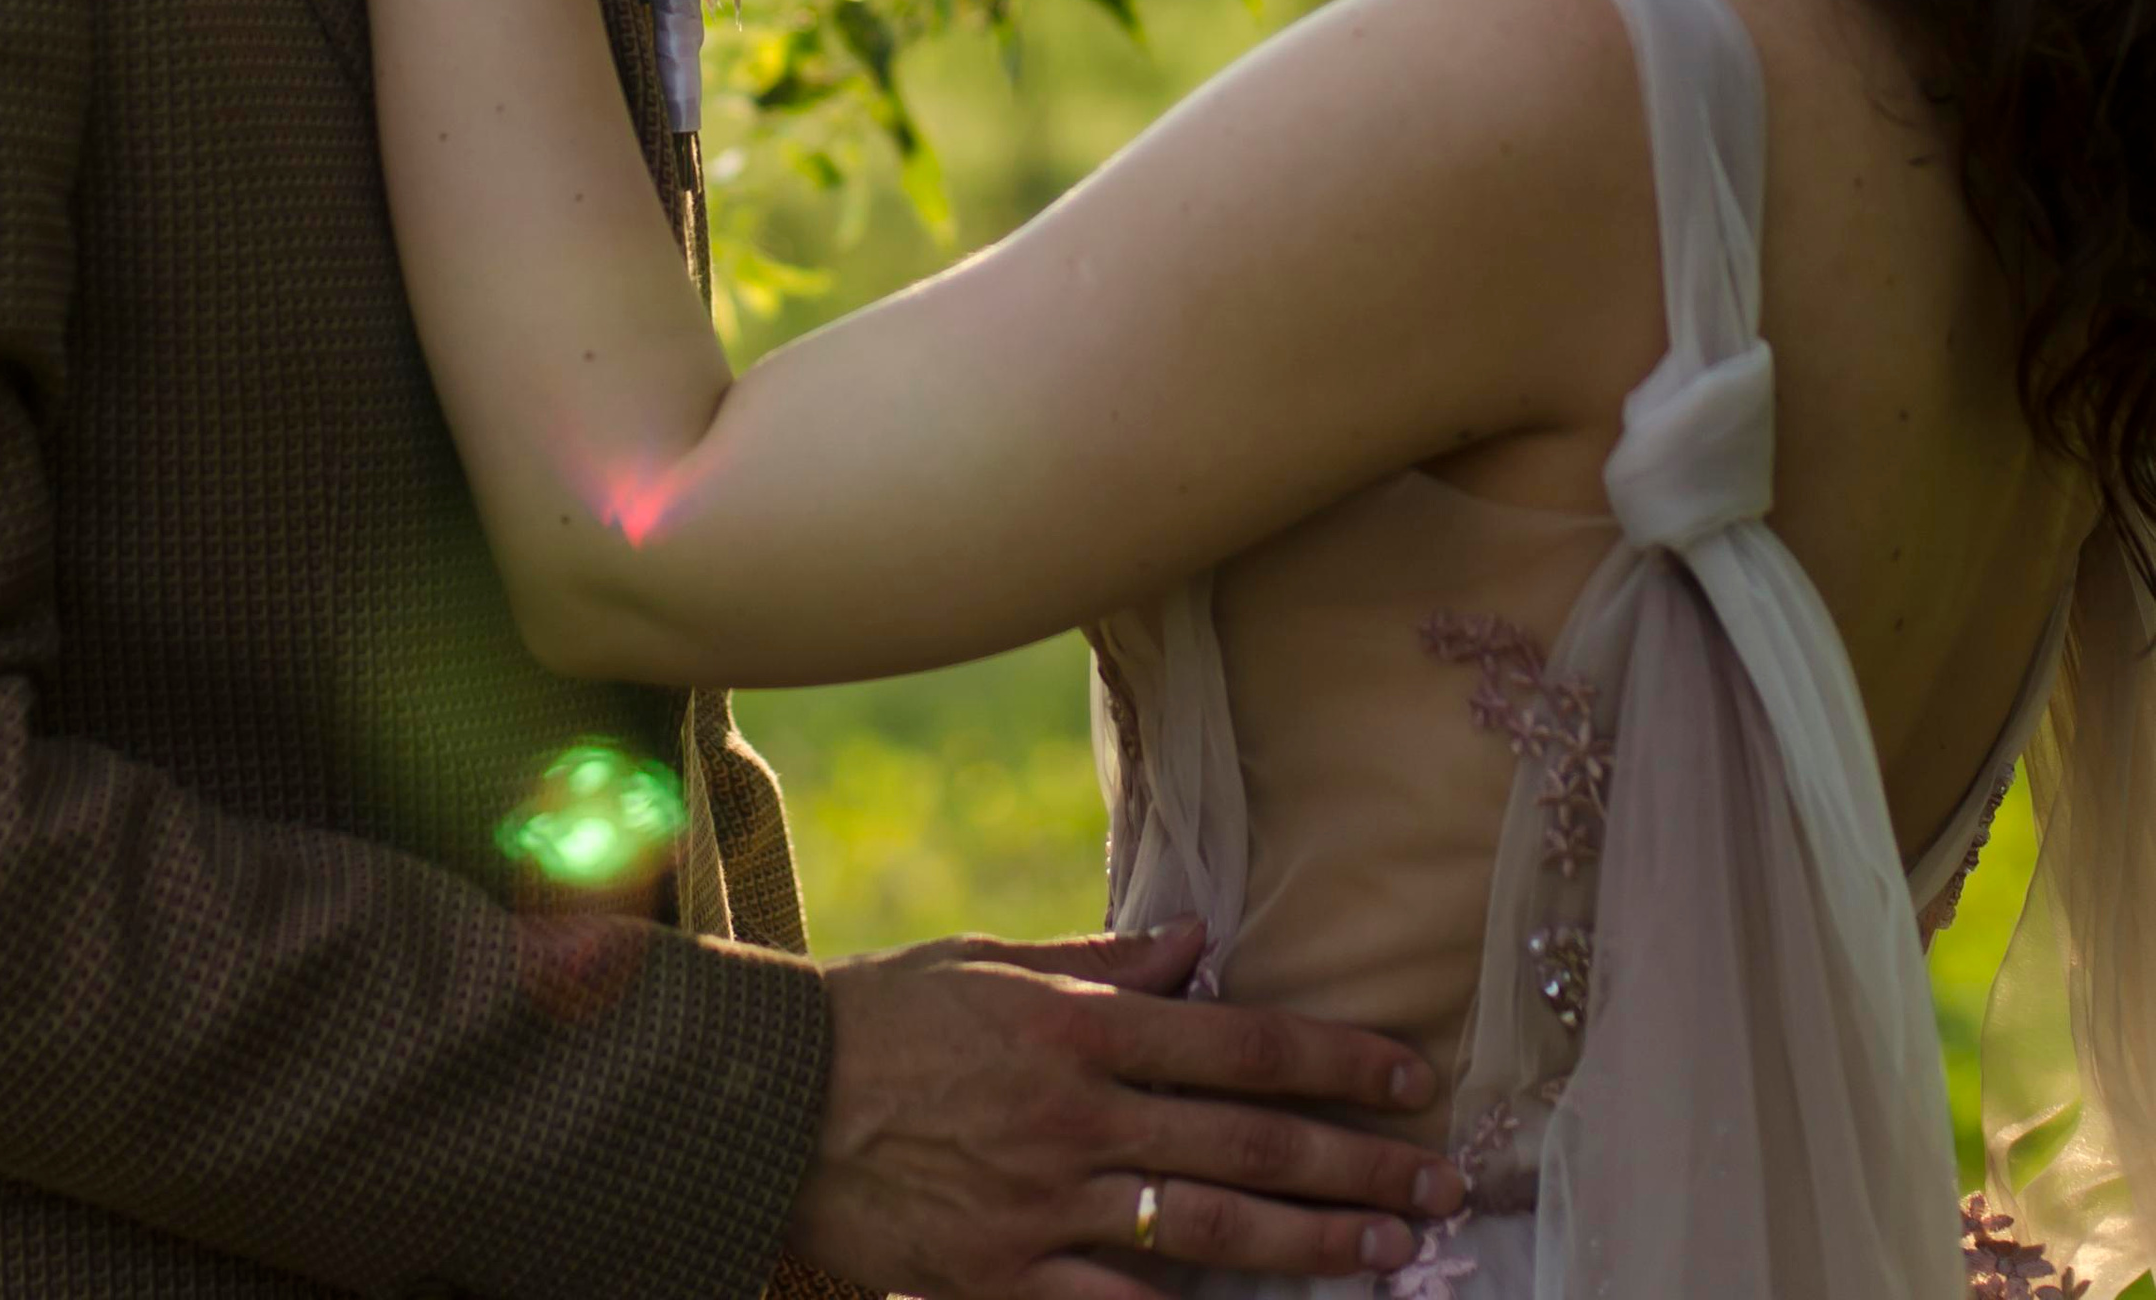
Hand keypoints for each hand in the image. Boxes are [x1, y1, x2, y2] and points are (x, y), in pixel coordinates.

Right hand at [785, 925, 1462, 1299]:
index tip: (1409, 1072)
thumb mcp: (988, 961)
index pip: (1239, 1043)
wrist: (768, 1106)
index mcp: (1077, 1029)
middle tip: (1441, 1185)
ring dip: (1312, 1249)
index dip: (1333, 1057)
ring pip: (1208, 1236)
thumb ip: (1101, 964)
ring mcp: (1046, 1210)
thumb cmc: (883, 1015)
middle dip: (1357, 1166)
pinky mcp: (1005, 1284)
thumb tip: (1198, 944)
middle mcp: (1078, 1118)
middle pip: (1247, 1148)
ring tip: (1391, 1256)